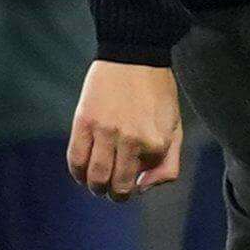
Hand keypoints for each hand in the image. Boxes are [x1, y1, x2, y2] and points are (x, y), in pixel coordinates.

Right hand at [69, 60, 181, 200]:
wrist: (134, 54)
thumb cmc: (157, 94)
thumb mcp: (174, 129)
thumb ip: (167, 165)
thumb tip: (142, 189)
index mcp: (156, 143)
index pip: (143, 180)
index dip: (140, 177)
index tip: (138, 166)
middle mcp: (131, 140)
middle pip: (117, 187)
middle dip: (117, 194)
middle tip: (115, 190)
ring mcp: (105, 131)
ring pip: (95, 178)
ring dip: (96, 188)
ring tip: (99, 184)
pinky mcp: (84, 122)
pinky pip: (76, 160)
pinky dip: (78, 173)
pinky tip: (83, 172)